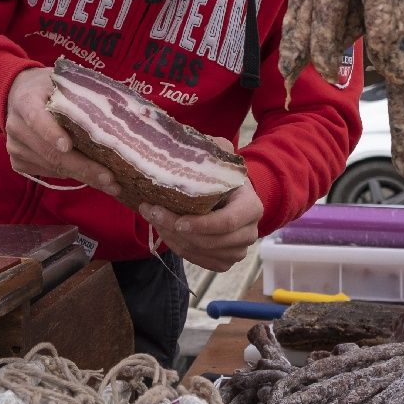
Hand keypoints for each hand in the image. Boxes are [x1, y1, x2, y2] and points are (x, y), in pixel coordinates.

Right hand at [5, 68, 119, 196]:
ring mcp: (15, 147)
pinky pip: (49, 173)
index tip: (68, 146)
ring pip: (53, 167)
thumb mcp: (63, 80)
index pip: (36, 118)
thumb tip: (124, 109)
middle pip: (51, 152)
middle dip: (83, 168)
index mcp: (26, 100)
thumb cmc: (49, 87)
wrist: (18, 94)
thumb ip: (83, 93)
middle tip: (110, 179)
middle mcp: (16, 126)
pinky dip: (71, 175)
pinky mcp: (18, 161)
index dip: (52, 133)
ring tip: (111, 184)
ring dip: (83, 177)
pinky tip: (91, 176)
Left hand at [139, 154, 262, 271]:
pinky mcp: (226, 261)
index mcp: (252, 207)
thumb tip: (199, 143)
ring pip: (201, 252)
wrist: (232, 196)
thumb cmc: (223, 176)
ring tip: (154, 218)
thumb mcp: (222, 158)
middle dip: (176, 229)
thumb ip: (215, 148)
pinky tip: (166, 231)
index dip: (201, 224)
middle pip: (210, 241)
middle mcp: (249, 232)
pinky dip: (179, 248)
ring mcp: (239, 250)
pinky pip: (199, 261)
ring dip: (173, 238)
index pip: (227, 222)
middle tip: (151, 212)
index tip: (177, 220)